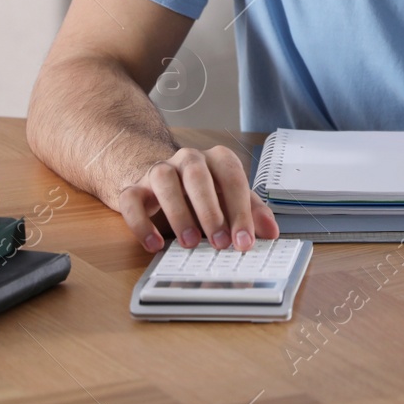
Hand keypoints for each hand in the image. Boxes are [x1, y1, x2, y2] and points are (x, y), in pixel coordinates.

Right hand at [116, 145, 279, 253]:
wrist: (160, 181)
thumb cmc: (202, 191)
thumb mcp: (231, 198)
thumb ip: (251, 212)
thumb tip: (271, 233)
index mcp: (216, 159)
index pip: (232, 177)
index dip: (240, 211)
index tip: (244, 241)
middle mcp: (188, 160)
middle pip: (198, 176)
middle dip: (211, 211)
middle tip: (220, 243)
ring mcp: (159, 171)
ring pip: (164, 180)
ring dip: (178, 213)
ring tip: (189, 243)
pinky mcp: (134, 188)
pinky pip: (131, 200)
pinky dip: (141, 223)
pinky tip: (154, 244)